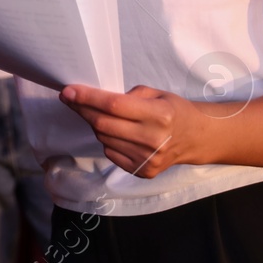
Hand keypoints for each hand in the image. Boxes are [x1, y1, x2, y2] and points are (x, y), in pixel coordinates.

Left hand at [61, 84, 206, 177]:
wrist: (195, 138)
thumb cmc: (174, 110)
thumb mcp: (156, 93)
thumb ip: (128, 95)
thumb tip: (95, 98)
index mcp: (159, 115)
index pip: (113, 105)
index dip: (87, 98)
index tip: (67, 91)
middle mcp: (153, 140)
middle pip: (103, 124)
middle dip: (82, 109)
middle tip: (69, 98)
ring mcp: (147, 159)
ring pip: (104, 139)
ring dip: (94, 124)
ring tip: (98, 113)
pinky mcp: (142, 171)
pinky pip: (111, 153)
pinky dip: (107, 140)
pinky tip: (115, 132)